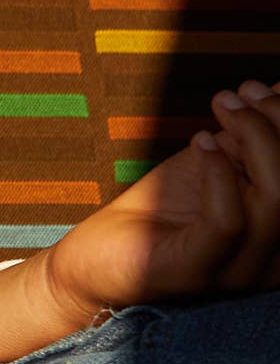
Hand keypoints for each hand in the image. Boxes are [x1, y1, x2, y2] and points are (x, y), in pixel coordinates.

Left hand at [42, 78, 279, 321]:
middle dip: (276, 124)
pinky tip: (201, 140)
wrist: (101, 252)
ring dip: (252, 136)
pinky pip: (229, 222)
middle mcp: (277, 263)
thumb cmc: (168, 203)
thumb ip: (257, 132)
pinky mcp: (198, 274)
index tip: (257, 89)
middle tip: (236, 94)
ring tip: (220, 105)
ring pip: (276, 201)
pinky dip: (219, 172)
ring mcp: (241, 275)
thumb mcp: (223, 157)